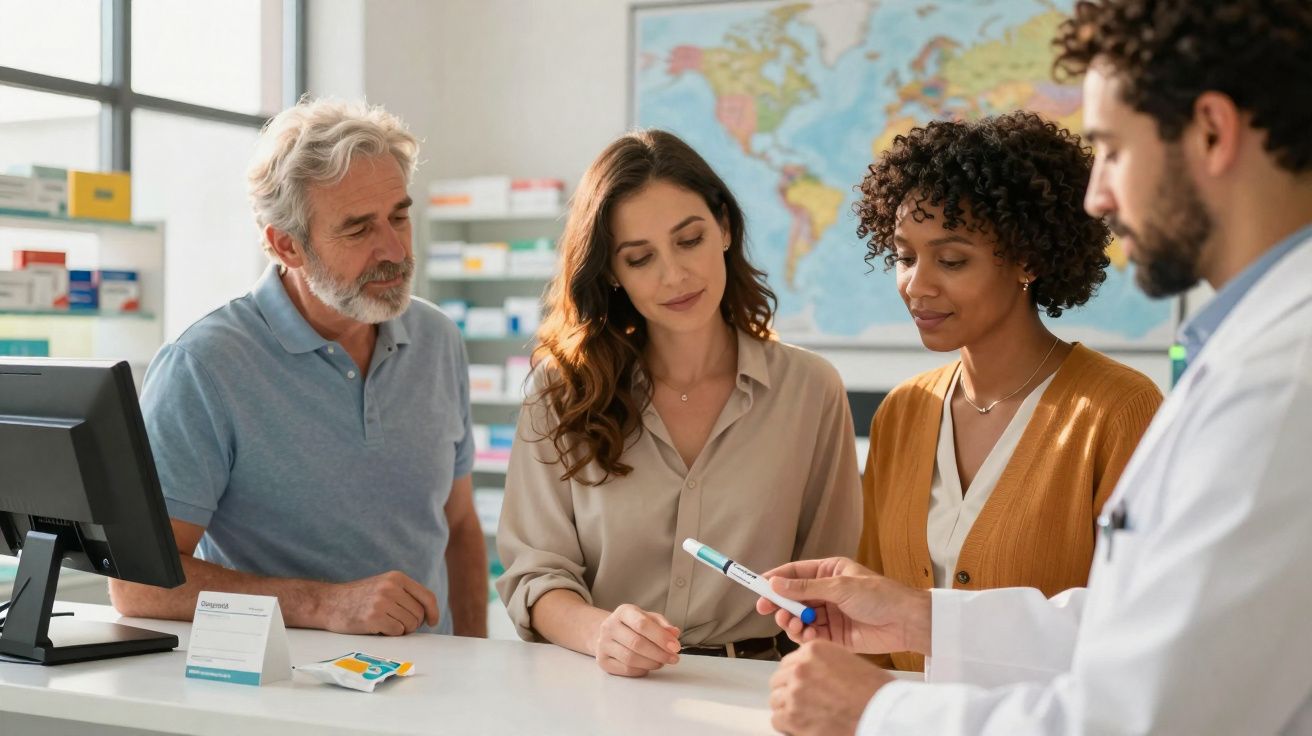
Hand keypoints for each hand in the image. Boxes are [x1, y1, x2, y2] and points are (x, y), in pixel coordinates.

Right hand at [320, 571, 439, 634]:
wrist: (328, 603)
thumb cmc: (359, 598)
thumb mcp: (383, 586)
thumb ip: (404, 594)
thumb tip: (428, 613)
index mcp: (397, 578)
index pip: (426, 596)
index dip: (433, 611)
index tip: (433, 622)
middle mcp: (391, 587)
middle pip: (419, 614)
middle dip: (412, 624)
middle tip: (396, 624)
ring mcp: (382, 602)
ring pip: (410, 624)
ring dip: (401, 629)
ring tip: (385, 624)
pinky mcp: (374, 617)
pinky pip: (397, 632)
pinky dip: (390, 633)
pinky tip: (377, 627)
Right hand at [594, 603, 680, 676]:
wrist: (610, 633)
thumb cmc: (633, 625)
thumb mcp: (649, 618)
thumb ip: (662, 625)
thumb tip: (674, 633)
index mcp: (623, 612)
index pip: (642, 624)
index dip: (661, 637)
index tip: (676, 646)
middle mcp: (609, 626)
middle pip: (636, 643)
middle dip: (659, 653)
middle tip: (673, 658)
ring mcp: (603, 644)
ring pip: (630, 658)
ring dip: (651, 663)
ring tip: (662, 662)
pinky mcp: (603, 661)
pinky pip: (625, 670)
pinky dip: (641, 670)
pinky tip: (648, 666)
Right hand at [755, 557, 930, 654]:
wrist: (905, 623)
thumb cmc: (880, 596)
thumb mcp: (839, 587)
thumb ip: (806, 587)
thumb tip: (776, 584)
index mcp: (830, 572)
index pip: (795, 573)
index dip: (775, 580)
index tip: (758, 586)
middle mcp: (827, 592)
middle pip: (793, 597)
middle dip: (780, 604)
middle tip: (767, 610)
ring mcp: (831, 614)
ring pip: (799, 618)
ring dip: (792, 621)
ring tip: (794, 624)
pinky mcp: (835, 635)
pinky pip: (811, 635)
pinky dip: (806, 635)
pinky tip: (810, 635)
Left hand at [769, 640, 892, 735]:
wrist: (882, 714)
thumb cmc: (874, 691)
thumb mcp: (847, 663)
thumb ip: (823, 665)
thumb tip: (811, 675)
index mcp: (814, 650)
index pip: (789, 661)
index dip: (795, 676)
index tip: (802, 684)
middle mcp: (800, 668)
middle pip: (779, 680)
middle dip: (789, 691)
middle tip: (803, 702)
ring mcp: (795, 692)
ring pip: (776, 699)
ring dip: (788, 708)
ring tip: (805, 715)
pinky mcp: (793, 716)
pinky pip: (777, 720)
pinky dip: (788, 725)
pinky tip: (803, 726)